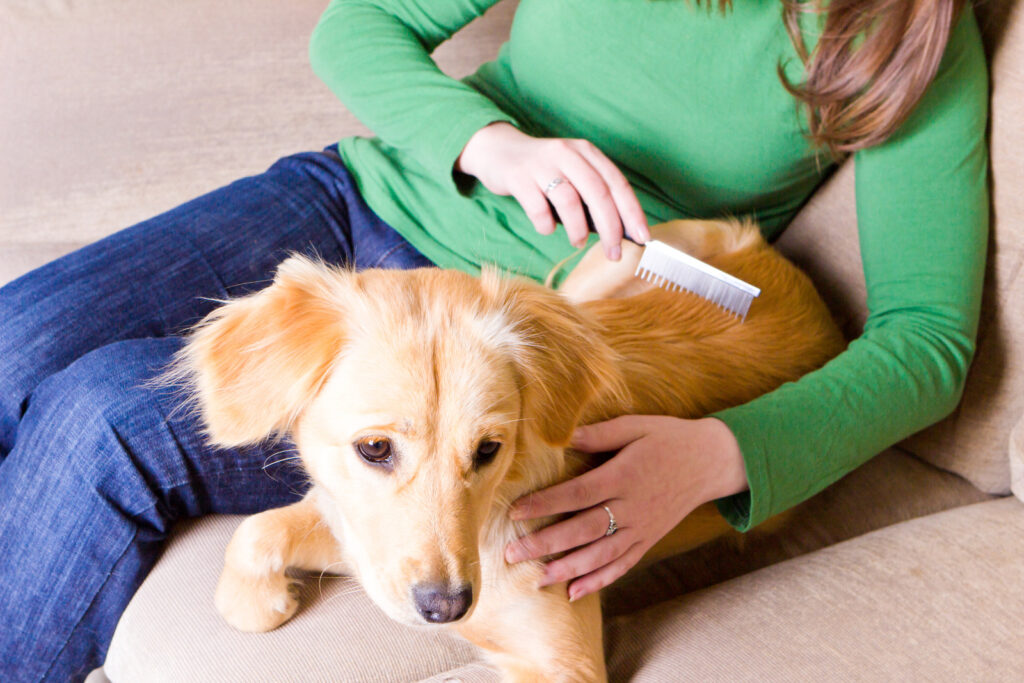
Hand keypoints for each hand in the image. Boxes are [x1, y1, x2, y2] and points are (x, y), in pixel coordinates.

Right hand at [455, 122, 650, 259]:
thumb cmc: (543, 172)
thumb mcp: (572, 174)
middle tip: (614, 253)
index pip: (618, 184)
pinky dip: (546, 225)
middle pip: (598, 194)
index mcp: (587, 153)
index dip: (633, 213)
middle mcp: (567, 154)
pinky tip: (547, 228)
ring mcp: (542, 164)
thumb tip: (620, 233)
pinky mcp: (519, 176)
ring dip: (578, 229)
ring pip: (569, 200)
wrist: (498, 151)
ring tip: (577, 242)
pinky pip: (538, 207)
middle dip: (611, 228)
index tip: (644, 239)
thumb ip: (592, 196)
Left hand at [504, 416, 746, 600]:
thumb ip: (599, 434)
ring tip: (536, 578)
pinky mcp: (649, 540)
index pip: (578, 493)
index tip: (516, 512)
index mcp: (624, 476)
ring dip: (567, 569)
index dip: (545, 504)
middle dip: (546, 544)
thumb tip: (563, 436)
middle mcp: (632, 507)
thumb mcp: (636, 426)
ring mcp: (642, 528)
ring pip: (600, 555)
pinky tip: (574, 592)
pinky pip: (622, 565)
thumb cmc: (669, 438)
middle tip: (512, 553)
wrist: (712, 461)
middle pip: (583, 530)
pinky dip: (598, 581)